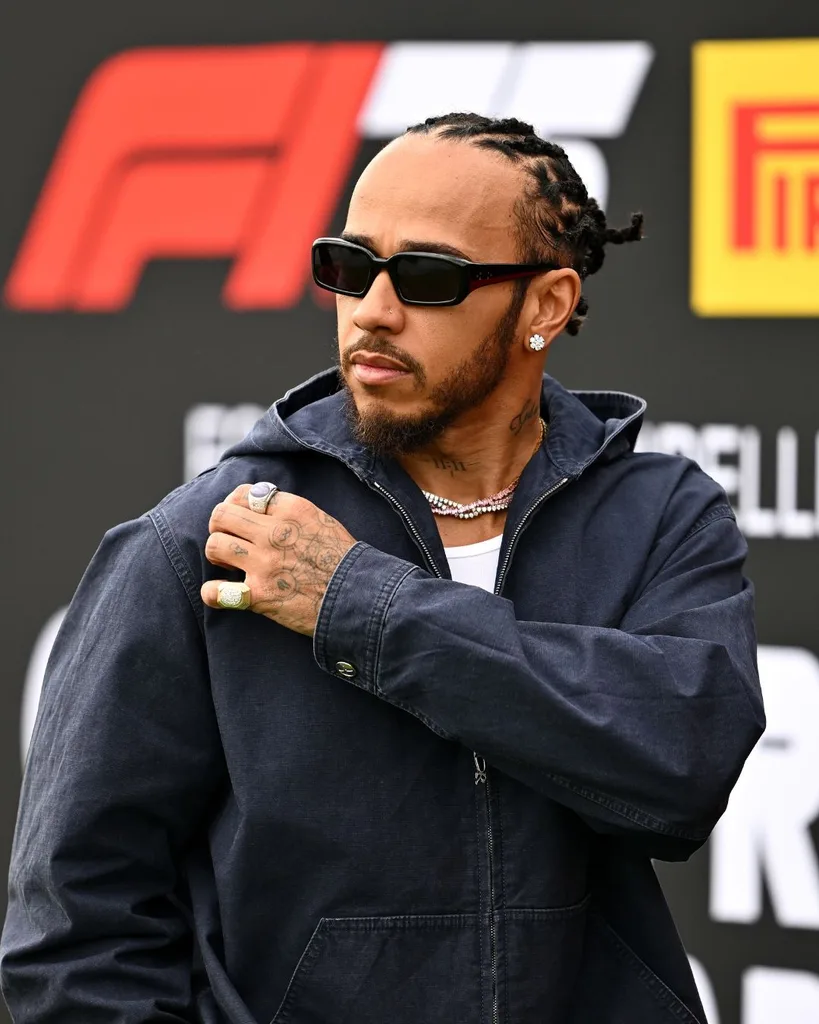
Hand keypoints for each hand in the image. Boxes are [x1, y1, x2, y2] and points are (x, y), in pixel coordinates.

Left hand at [201, 485, 356, 636]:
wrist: (359, 595)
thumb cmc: (343, 559)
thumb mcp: (321, 520)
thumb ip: (290, 512)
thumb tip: (263, 507)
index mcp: (291, 510)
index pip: (245, 494)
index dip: (237, 505)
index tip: (241, 519)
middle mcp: (274, 533)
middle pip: (221, 515)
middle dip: (220, 526)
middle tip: (230, 539)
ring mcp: (265, 564)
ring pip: (214, 546)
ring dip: (217, 554)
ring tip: (229, 564)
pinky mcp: (260, 595)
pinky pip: (217, 592)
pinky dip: (213, 593)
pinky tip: (220, 593)